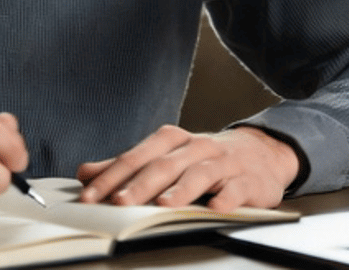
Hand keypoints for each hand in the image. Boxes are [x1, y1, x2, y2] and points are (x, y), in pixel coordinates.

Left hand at [75, 125, 298, 210]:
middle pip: (164, 164)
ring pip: (199, 174)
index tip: (89, 195)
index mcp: (173, 140)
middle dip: (139, 184)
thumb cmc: (205, 158)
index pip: (137, 156)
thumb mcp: (166, 156)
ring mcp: (224, 162)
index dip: (111, 175)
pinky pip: (237, 188)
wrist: (262, 152)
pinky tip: (216, 207)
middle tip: (118, 202)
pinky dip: (227, 197)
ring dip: (180, 189)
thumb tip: (86, 173)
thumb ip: (127, 166)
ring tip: (162, 204)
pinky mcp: (248, 180)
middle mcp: (196, 147)